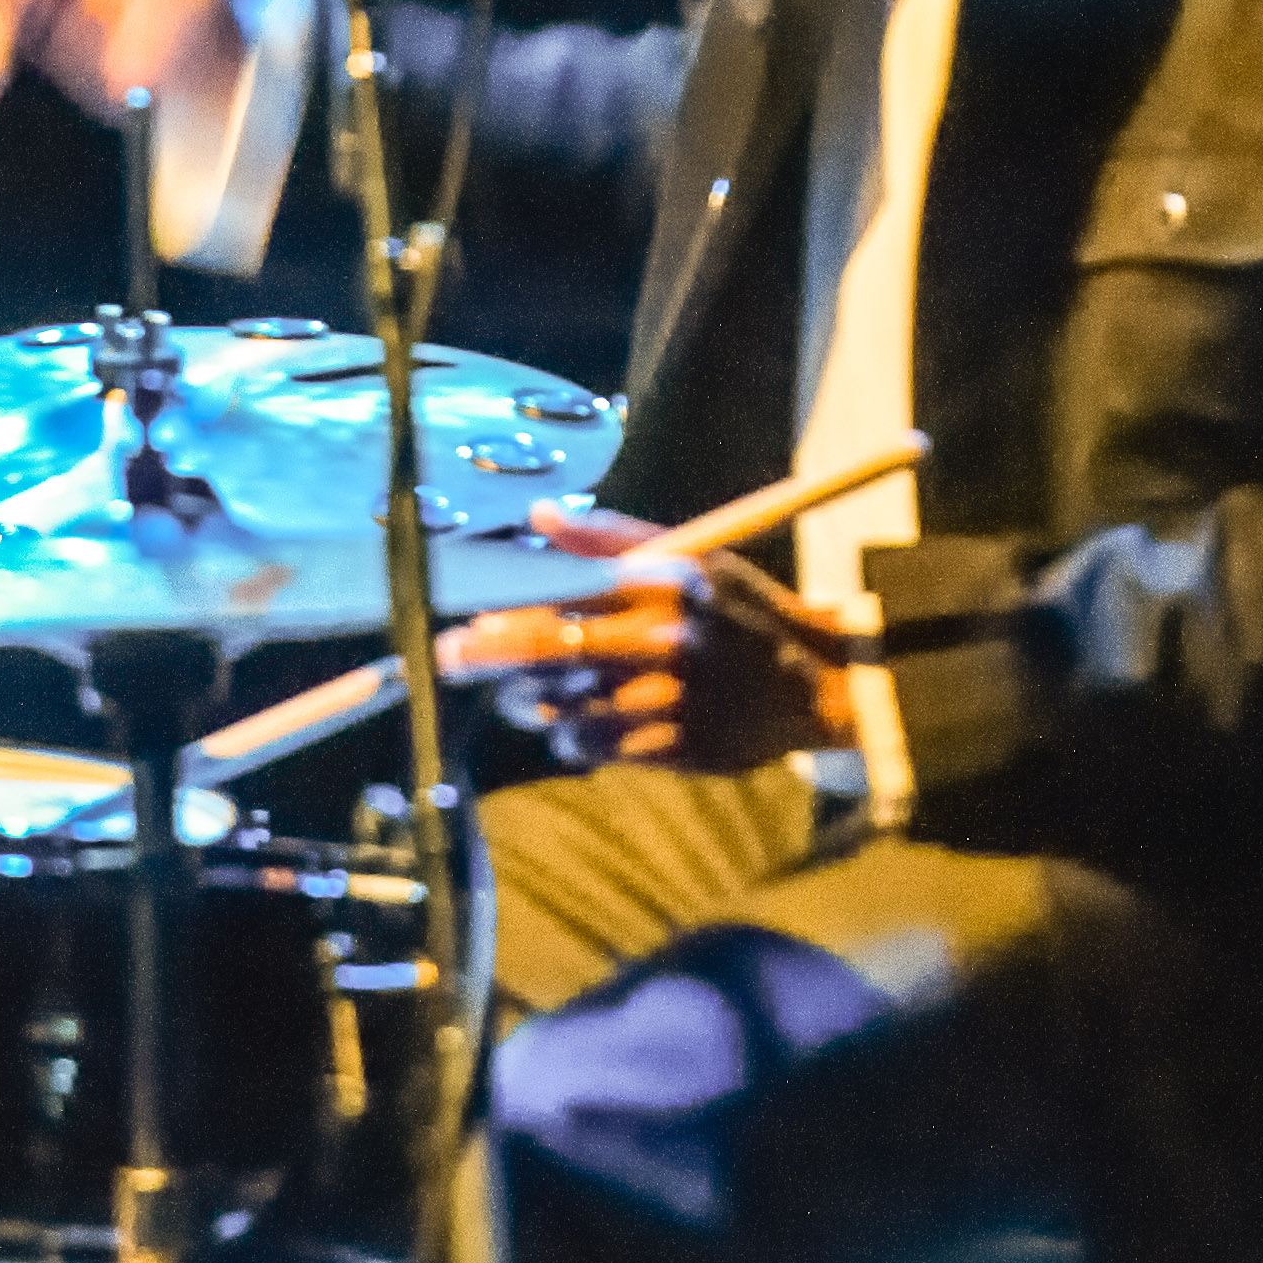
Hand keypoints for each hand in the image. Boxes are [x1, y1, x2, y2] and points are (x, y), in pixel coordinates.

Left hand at [453, 501, 857, 772]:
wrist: (815, 682)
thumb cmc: (738, 613)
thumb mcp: (691, 557)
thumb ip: (611, 539)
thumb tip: (540, 514)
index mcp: (665, 583)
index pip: (562, 592)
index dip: (503, 608)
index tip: (463, 618)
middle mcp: (666, 639)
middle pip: (549, 651)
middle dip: (485, 656)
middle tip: (447, 657)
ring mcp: (672, 698)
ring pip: (563, 705)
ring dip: (529, 701)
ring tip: (524, 694)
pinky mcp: (677, 748)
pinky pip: (593, 748)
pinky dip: (571, 736)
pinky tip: (576, 723)